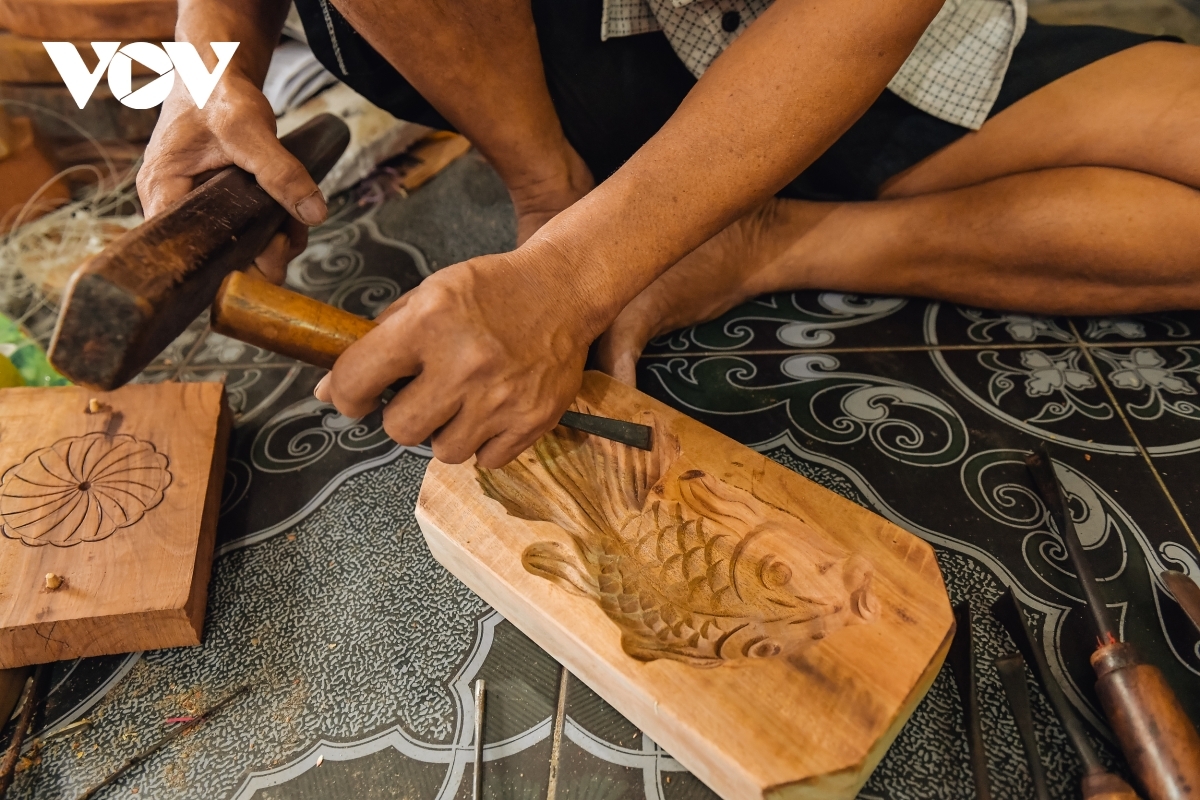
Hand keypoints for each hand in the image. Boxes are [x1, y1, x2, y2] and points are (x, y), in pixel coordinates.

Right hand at [136, 73, 324, 282]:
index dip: (221, 267)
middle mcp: (173, 205)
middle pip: (215, 253)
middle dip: (258, 255)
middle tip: (288, 241)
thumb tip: (314, 214)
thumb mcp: (249, 130)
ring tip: (295, 228)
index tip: (259, 269)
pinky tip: (293, 219)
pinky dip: (271, 228)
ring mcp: (196, 206)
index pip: (184, 250)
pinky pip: (244, 227)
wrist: (215, 71)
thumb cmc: (215, 93)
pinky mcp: (218, 204)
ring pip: (235, 243)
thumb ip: (281, 172)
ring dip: (271, 242)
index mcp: (163, 190)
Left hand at [314, 249, 597, 467]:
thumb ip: (381, 338)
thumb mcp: (431, 293)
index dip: (347, 396)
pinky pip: (487, 460)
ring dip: (446, 432)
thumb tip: (331, 389)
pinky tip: (492, 411)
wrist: (565, 289)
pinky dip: (485, 442)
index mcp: (429, 322)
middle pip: (400, 429)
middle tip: (422, 396)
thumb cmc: (493, 291)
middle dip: (403, 416)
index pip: (358, 381)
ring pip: (444, 452)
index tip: (354, 398)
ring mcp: (501, 397)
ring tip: (463, 403)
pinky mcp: (533, 419)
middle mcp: (464, 363)